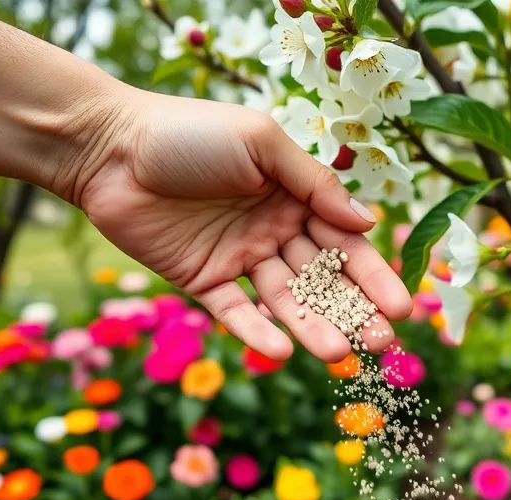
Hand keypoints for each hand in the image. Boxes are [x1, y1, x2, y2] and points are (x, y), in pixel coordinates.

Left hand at [71, 87, 411, 362]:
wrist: (108, 146)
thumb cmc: (189, 132)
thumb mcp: (261, 143)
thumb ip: (314, 183)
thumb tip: (369, 221)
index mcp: (294, 197)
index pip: (345, 242)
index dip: (373, 275)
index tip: (402, 309)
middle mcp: (273, 231)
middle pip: (323, 279)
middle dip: (354, 311)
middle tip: (382, 344)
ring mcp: (240, 259)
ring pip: (284, 301)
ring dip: (311, 328)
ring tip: (337, 356)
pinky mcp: (203, 282)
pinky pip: (235, 312)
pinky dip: (256, 332)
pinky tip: (280, 350)